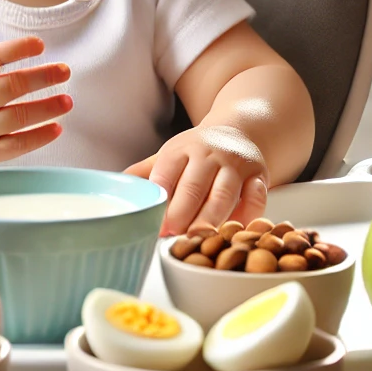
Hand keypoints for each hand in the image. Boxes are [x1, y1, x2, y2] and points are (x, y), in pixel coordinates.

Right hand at [0, 1, 71, 171]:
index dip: (17, 49)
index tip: (39, 44)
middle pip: (9, 88)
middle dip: (41, 78)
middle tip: (64, 70)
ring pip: (17, 117)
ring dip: (46, 108)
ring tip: (67, 100)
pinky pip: (14, 146)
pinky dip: (37, 138)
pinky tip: (56, 128)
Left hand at [125, 126, 267, 236]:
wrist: (237, 130)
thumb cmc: (196, 152)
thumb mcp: (169, 155)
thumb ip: (144, 173)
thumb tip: (113, 189)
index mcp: (180, 149)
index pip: (165, 174)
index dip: (159, 201)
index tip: (152, 223)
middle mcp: (208, 154)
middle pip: (194, 187)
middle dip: (182, 214)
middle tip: (173, 236)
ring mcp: (235, 164)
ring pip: (224, 195)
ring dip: (211, 220)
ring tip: (199, 240)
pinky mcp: (259, 175)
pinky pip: (256, 199)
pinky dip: (248, 217)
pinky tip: (235, 233)